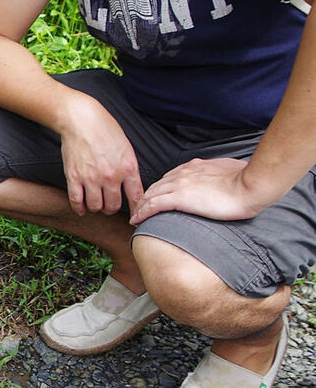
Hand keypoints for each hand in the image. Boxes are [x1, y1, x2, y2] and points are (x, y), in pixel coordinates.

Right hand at [58, 100, 143, 215]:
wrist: (81, 120)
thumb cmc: (105, 130)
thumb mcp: (126, 149)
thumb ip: (129, 170)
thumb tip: (132, 189)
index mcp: (128, 168)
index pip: (136, 198)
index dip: (136, 211)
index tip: (135, 216)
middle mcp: (111, 176)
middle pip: (113, 206)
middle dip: (112, 209)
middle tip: (109, 206)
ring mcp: (91, 178)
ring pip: (96, 206)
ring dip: (96, 207)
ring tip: (96, 203)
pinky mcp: (74, 177)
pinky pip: (76, 201)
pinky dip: (80, 208)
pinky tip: (82, 208)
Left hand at [129, 157, 263, 224]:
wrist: (251, 185)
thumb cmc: (249, 181)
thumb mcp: (231, 171)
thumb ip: (221, 173)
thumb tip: (228, 178)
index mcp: (195, 166)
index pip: (170, 177)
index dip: (160, 188)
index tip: (155, 197)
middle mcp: (184, 173)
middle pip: (157, 185)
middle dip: (146, 197)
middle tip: (139, 208)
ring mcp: (180, 184)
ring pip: (151, 195)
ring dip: (140, 206)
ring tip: (135, 217)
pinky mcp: (180, 198)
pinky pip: (153, 205)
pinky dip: (142, 212)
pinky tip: (136, 220)